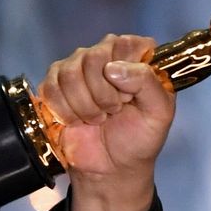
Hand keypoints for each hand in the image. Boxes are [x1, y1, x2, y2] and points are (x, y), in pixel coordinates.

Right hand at [38, 34, 175, 210]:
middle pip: (94, 57)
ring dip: (86, 105)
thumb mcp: (159, 114)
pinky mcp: (55, 83)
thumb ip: (148, 83)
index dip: (126, 73)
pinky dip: (67, 111)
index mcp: (138, 57)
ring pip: (70, 72)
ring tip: (99, 118)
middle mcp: (107, 56)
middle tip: (114, 112)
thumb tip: (112, 68)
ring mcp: (78, 67)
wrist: (111, 167)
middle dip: (104, 95)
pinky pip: (51, 87)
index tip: (130, 98)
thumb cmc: (139, 139)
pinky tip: (79, 120)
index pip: (126, 43)